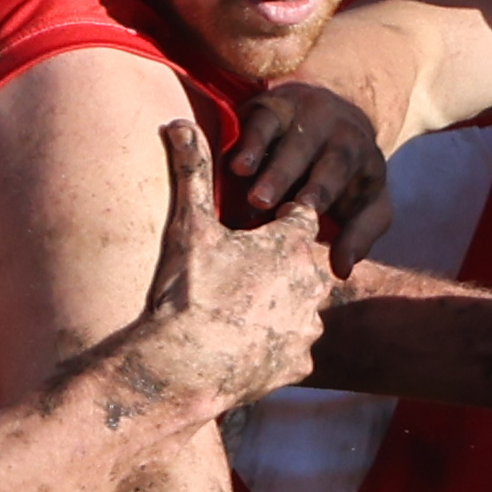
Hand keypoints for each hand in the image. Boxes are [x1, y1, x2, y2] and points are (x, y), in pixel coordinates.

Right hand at [139, 119, 335, 415]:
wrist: (183, 368)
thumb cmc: (188, 292)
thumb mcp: (189, 225)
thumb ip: (191, 171)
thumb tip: (178, 122)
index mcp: (293, 244)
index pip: (301, 213)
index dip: (277, 215)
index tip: (258, 219)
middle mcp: (312, 283)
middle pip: (305, 262)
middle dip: (280, 262)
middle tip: (244, 268)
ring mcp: (308, 326)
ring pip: (300, 306)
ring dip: (278, 304)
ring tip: (241, 308)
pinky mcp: (299, 363)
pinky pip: (291, 347)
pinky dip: (271, 343)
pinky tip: (244, 342)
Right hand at [230, 80, 391, 262]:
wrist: (338, 117)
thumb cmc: (350, 178)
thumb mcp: (366, 205)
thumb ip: (358, 236)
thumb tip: (342, 272)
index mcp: (360, 157)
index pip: (343, 173)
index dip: (325, 189)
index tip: (306, 209)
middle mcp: (334, 131)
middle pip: (309, 150)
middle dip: (286, 173)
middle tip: (262, 200)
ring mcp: (303, 115)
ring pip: (283, 133)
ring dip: (260, 154)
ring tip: (240, 175)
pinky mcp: (273, 105)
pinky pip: (259, 119)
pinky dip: (245, 139)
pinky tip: (232, 160)